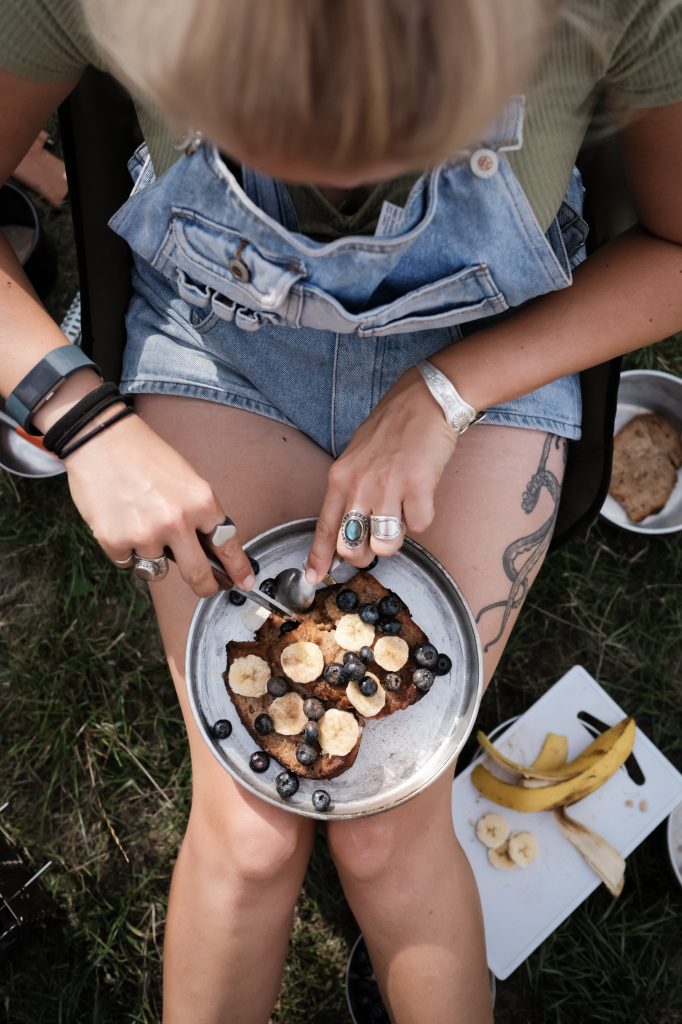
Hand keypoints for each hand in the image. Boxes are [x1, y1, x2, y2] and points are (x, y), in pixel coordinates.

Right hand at [63, 412, 253, 596]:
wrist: (102, 439)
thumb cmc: (146, 456)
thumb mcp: (188, 480)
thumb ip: (200, 514)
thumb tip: (212, 550)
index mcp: (202, 502)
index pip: (228, 545)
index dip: (238, 569)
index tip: (244, 582)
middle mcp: (177, 521)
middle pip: (197, 574)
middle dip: (205, 586)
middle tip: (206, 588)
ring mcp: (145, 534)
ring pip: (157, 568)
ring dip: (154, 556)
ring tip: (143, 526)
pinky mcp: (115, 540)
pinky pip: (128, 562)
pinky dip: (126, 549)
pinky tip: (122, 522)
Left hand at [305, 367, 457, 580]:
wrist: (424, 402)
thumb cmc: (392, 429)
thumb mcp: (356, 459)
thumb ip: (350, 491)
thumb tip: (350, 528)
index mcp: (340, 478)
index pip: (324, 528)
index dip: (319, 557)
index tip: (315, 577)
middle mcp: (359, 485)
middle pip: (352, 547)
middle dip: (364, 556)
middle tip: (374, 544)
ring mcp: (388, 487)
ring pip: (385, 545)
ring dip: (395, 538)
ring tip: (401, 514)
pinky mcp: (418, 487)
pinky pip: (420, 526)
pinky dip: (423, 517)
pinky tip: (421, 495)